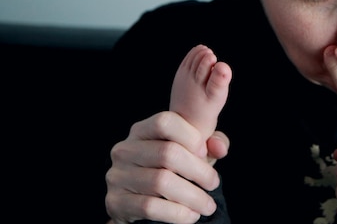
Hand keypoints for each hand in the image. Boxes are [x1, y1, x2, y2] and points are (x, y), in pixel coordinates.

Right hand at [105, 112, 229, 223]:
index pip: (165, 121)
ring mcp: (117, 175)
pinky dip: (177, 213)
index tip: (205, 153)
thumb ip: (210, 143)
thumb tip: (220, 147)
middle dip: (199, 171)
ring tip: (207, 205)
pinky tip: (190, 215)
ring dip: (193, 196)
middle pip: (168, 153)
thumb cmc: (169, 171)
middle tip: (213, 184)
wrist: (136, 204)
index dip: (191, 136)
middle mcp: (125, 149)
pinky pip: (150, 207)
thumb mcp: (189, 152)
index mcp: (142, 131)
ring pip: (161, 182)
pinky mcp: (115, 202)